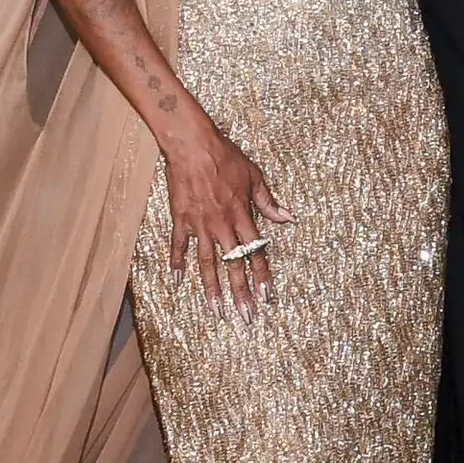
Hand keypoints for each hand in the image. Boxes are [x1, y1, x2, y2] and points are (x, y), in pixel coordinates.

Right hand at [163, 120, 288, 307]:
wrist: (192, 145)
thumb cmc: (225, 156)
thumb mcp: (254, 176)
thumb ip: (268, 201)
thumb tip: (287, 218)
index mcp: (242, 215)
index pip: (256, 252)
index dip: (262, 276)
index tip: (267, 297)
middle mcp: (222, 225)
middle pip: (234, 265)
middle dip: (241, 293)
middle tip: (246, 317)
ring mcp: (200, 224)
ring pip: (207, 263)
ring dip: (212, 289)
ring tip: (216, 311)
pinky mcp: (181, 219)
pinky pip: (178, 246)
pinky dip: (176, 263)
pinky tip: (176, 281)